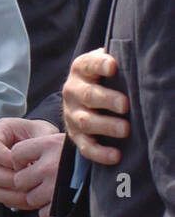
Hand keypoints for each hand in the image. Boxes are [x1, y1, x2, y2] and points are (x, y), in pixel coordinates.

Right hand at [0, 117, 61, 216]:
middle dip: (8, 180)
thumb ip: (41, 140)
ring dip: (11, 194)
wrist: (43, 144)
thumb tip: (39, 160)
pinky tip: (30, 199)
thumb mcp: (43, 131)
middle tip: (28, 182)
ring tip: (31, 194)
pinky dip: (14, 201)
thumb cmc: (41, 135)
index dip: (5, 158)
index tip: (25, 163)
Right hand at [63, 49, 128, 165]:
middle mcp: (73, 92)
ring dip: (105, 126)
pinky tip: (116, 155)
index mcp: (81, 71)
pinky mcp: (76, 136)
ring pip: (86, 122)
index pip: (88, 65)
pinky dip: (100, 153)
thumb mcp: (106, 67)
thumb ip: (118, 62)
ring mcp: (73, 115)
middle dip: (106, 100)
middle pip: (88, 95)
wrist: (80, 99)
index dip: (100, 65)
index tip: (113, 67)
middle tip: (125, 105)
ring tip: (125, 130)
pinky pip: (86, 147)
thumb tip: (143, 61)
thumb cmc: (104, 80)